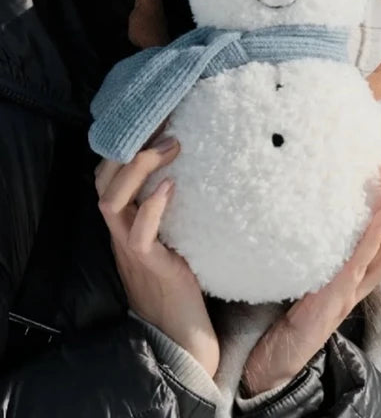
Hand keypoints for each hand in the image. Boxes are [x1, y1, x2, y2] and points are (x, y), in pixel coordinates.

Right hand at [94, 137, 219, 376]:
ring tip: (172, 145)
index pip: (110, 176)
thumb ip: (177, 210)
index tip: (158, 118)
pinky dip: (153, 205)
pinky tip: (172, 186)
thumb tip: (203, 170)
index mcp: (128, 224)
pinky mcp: (150, 266)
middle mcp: (122, 234)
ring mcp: (132, 250)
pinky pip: (140, 233)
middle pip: (103, 181)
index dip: (127, 145)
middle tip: (168, 125)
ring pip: (112, 200)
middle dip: (130, 147)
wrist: (184, 336)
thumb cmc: (184, 284)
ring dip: (140, 167)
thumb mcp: (177, 237)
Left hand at [241, 158, 380, 394]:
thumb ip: (330, 246)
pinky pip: (365, 261)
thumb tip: (325, 202)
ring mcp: (355, 289)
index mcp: (365, 275)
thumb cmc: (295, 310)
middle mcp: (368, 282)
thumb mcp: (319, 270)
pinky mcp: (338, 295)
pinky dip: (378, 233)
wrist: (279, 354)